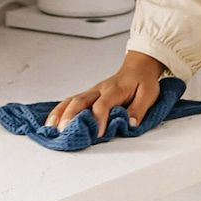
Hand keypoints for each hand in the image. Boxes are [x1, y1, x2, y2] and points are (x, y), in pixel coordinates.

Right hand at [47, 51, 163, 137]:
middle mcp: (99, 90)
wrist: (138, 67)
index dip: (99, 118)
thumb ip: (139, 109)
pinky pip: (70, 102)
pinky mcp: (87, 96)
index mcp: (115, 89)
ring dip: (60, 114)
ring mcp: (91, 92)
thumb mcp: (149, 94)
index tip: (98, 134)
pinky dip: (58, 111)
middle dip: (71, 116)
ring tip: (51, 128)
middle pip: (81, 101)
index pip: (103, 104)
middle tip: (65, 131)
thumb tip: (130, 124)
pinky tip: (51, 122)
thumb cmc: (142, 81)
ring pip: (72, 100)